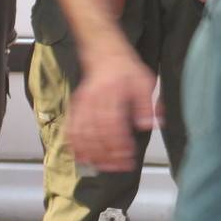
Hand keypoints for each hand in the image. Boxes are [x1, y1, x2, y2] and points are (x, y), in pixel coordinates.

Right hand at [66, 45, 156, 172]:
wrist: (103, 53)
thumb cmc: (125, 68)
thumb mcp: (144, 81)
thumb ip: (146, 105)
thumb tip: (150, 124)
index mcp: (112, 93)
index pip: (113, 124)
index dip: (119, 143)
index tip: (128, 156)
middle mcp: (94, 100)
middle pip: (96, 132)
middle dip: (107, 153)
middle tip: (119, 167)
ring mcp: (81, 104)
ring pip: (82, 133)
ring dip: (91, 153)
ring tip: (102, 166)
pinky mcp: (75, 107)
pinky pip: (71, 129)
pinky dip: (75, 145)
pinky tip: (82, 157)